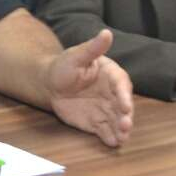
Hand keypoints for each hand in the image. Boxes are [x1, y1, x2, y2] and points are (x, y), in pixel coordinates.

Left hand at [45, 30, 133, 147]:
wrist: (50, 83)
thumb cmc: (64, 65)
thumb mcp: (76, 55)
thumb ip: (93, 48)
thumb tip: (106, 33)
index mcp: (111, 75)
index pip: (122, 85)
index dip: (124, 96)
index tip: (125, 105)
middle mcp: (112, 94)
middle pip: (123, 107)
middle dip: (126, 117)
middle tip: (125, 125)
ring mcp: (106, 109)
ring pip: (118, 120)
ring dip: (122, 130)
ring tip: (122, 137)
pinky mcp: (97, 122)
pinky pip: (106, 130)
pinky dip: (110, 137)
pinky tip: (113, 142)